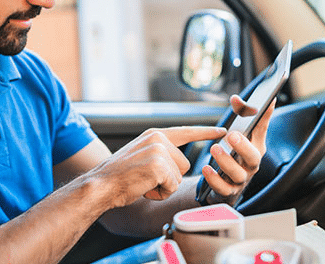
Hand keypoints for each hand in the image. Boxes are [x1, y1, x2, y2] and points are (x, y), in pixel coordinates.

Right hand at [89, 126, 226, 207]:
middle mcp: (157, 139)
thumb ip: (160, 153)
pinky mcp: (158, 165)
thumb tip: (180, 162)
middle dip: (170, 177)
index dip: (206, 132)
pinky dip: (160, 193)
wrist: (101, 184)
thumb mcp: (142, 155)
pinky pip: (172, 186)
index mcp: (154, 135)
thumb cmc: (120, 176)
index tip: (223, 131)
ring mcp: (158, 151)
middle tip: (147, 178)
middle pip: (185, 164)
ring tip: (144, 182)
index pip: (186, 131)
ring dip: (165, 186)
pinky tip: (144, 188)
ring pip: (179, 176)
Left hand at [204, 94, 274, 204]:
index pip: (261, 130)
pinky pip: (223, 188)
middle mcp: (251, 164)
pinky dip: (215, 179)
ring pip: (237, 174)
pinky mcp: (228, 191)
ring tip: (214, 148)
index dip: (265, 117)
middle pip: (253, 158)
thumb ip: (238, 115)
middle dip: (243, 146)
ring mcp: (240, 179)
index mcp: (255, 147)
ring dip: (226, 162)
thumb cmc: (234, 154)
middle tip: (232, 135)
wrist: (225, 182)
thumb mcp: (237, 134)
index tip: (267, 101)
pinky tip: (206, 168)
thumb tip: (236, 98)